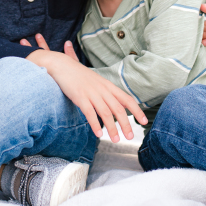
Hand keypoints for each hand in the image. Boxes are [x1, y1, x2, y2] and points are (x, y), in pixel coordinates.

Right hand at [22, 36, 147, 141]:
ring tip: (116, 140)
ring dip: (112, 128)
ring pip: (106, 113)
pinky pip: (90, 113)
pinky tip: (98, 134)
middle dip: (126, 124)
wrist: (62, 65)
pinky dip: (95, 124)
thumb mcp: (96, 82)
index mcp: (108, 86)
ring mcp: (91, 93)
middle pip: (118, 109)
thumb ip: (105, 92)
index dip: (136, 110)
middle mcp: (102, 89)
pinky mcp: (80, 97)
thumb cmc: (78, 75)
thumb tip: (113, 105)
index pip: (127, 99)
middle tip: (130, 137)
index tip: (144, 121)